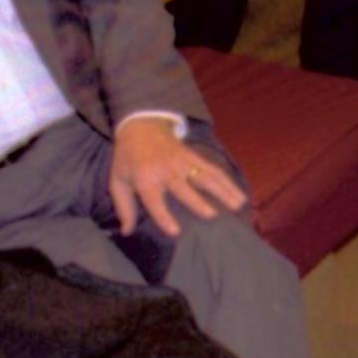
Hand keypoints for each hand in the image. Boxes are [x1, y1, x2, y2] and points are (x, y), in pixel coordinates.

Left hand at [107, 115, 247, 239]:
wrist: (141, 126)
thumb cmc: (128, 158)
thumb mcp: (117, 181)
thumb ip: (124, 207)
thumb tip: (126, 232)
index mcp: (145, 178)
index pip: (154, 200)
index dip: (164, 216)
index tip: (176, 232)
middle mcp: (165, 170)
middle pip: (184, 188)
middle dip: (197, 201)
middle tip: (212, 215)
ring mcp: (182, 162)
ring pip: (204, 177)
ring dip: (222, 190)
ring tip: (237, 205)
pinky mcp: (194, 156)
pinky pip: (213, 169)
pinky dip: (228, 181)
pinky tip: (240, 194)